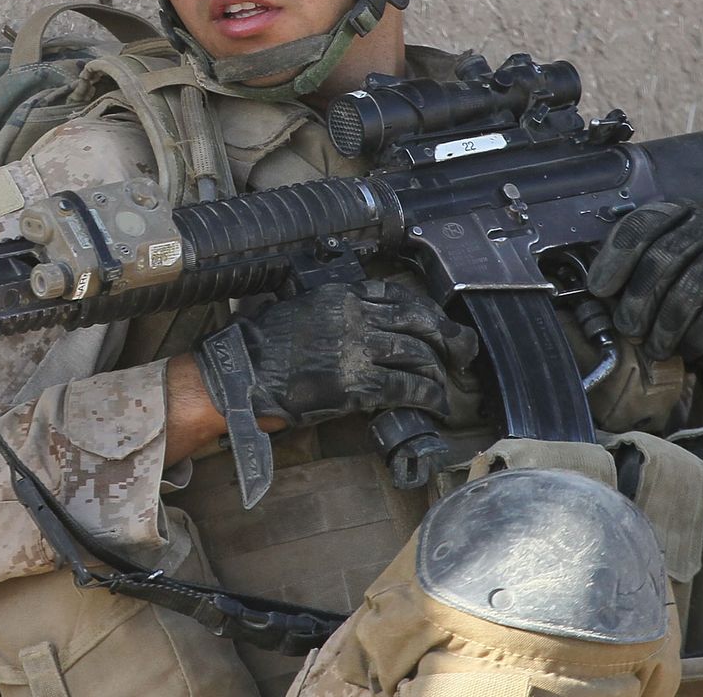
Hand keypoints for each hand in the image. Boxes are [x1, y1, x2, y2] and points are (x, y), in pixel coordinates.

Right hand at [197, 279, 477, 428]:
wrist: (242, 374)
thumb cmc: (261, 345)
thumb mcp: (298, 309)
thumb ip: (331, 311)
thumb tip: (356, 322)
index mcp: (341, 296)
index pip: (398, 296)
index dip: (426, 312)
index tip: (438, 325)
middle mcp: (356, 317)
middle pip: (418, 323)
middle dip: (446, 339)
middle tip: (460, 354)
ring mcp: (358, 350)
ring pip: (416, 354)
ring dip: (437, 372)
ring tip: (446, 386)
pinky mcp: (358, 384)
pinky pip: (406, 387)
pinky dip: (428, 396)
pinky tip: (436, 405)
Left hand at [587, 201, 702, 372]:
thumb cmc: (684, 283)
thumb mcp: (655, 268)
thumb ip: (627, 270)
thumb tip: (595, 290)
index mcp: (674, 214)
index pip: (639, 227)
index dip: (615, 259)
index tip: (599, 290)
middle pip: (662, 259)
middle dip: (639, 300)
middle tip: (628, 329)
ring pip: (691, 288)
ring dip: (667, 324)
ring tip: (654, 347)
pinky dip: (700, 333)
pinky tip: (688, 350)